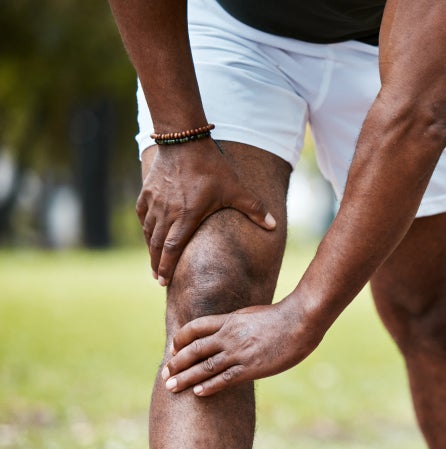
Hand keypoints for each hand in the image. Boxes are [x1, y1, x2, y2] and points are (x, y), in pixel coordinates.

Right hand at [138, 138, 275, 285]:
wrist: (185, 140)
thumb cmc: (212, 167)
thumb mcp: (236, 189)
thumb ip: (255, 209)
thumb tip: (274, 226)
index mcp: (187, 216)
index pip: (173, 248)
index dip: (167, 266)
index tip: (164, 281)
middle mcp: (167, 212)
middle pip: (157, 245)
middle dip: (157, 264)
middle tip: (158, 279)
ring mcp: (155, 201)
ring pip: (148, 231)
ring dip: (150, 249)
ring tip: (153, 263)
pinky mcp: (147, 191)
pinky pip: (142, 214)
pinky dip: (145, 227)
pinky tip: (148, 234)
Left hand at [162, 297, 323, 395]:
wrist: (301, 320)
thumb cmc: (284, 317)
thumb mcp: (254, 314)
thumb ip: (239, 324)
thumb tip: (232, 330)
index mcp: (230, 319)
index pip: (195, 328)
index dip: (180, 339)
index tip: (173, 349)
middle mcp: (229, 335)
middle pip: (193, 349)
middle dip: (176, 363)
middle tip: (165, 374)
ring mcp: (239, 352)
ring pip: (204, 366)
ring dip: (185, 378)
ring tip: (171, 388)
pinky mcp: (251, 367)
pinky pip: (225, 378)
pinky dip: (209, 386)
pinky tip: (198, 393)